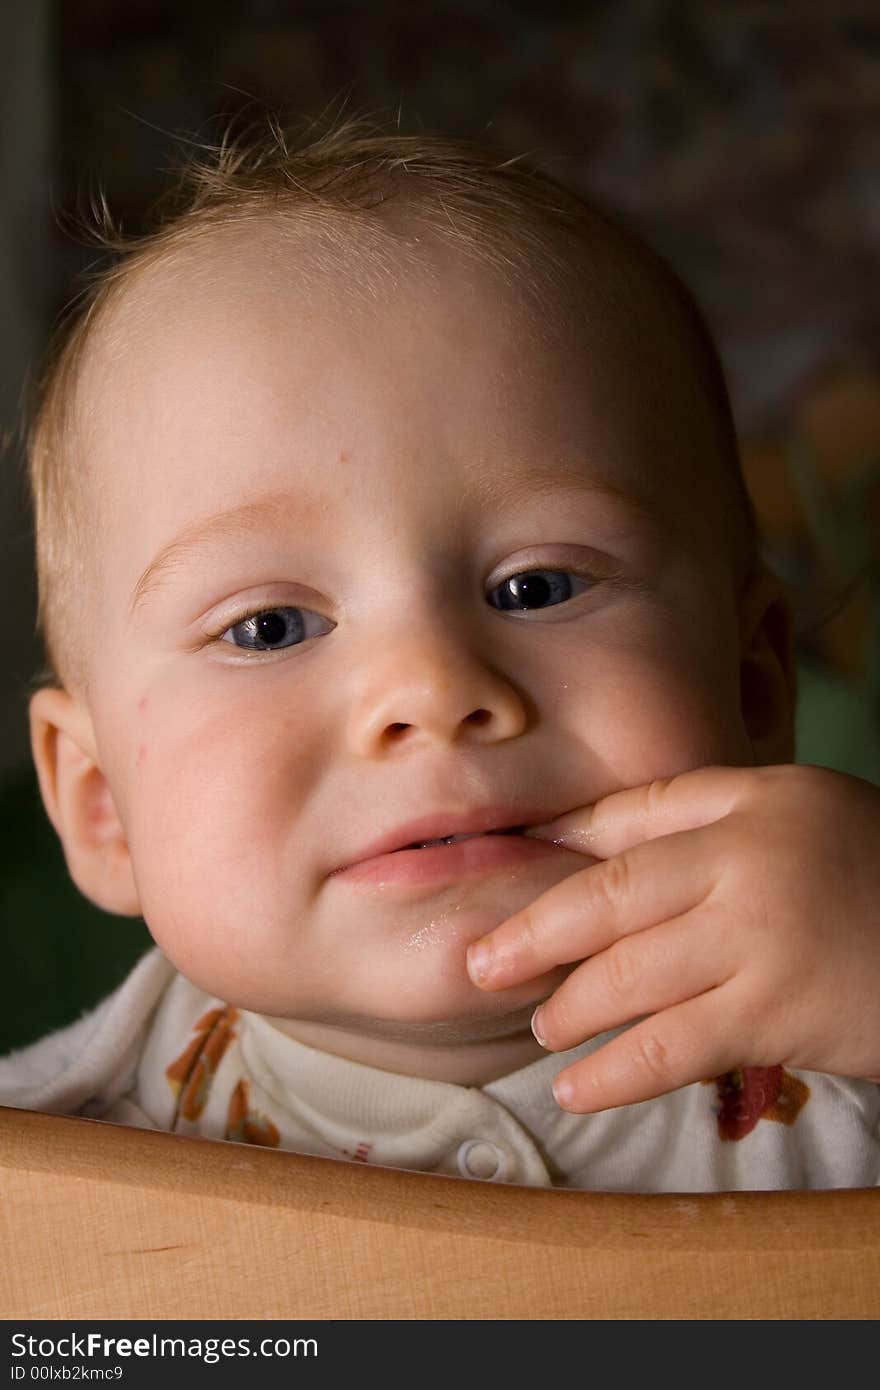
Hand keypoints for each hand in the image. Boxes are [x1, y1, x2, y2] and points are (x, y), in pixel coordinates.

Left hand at [466, 764, 879, 1110]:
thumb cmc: (872, 872)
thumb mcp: (797, 811)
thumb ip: (697, 812)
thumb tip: (580, 835)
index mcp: (751, 803)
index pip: (629, 821)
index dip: (558, 852)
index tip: (503, 878)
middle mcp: (748, 861)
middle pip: (609, 898)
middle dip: (533, 934)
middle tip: (483, 964)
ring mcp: (760, 939)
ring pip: (629, 976)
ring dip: (570, 1009)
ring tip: (541, 1028)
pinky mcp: (779, 1013)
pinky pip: (671, 1046)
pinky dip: (614, 1071)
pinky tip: (578, 1086)